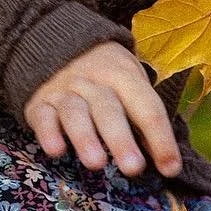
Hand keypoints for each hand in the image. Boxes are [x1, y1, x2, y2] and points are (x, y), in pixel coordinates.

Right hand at [22, 41, 181, 178]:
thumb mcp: (130, 81)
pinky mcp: (39, 102)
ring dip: (86, 137)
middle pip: (108, 109)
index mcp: (123, 75)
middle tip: (133, 168)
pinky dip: (48, 132)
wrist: (57, 42)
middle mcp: (93, 81)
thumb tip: (164, 159)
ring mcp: (64, 90)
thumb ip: (143, 116)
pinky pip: (42, 116)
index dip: (161, 138)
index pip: (146, 106)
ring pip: (75, 112)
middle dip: (121, 139)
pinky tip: (56, 150)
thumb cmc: (105, 72)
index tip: (170, 168)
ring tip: (96, 163)